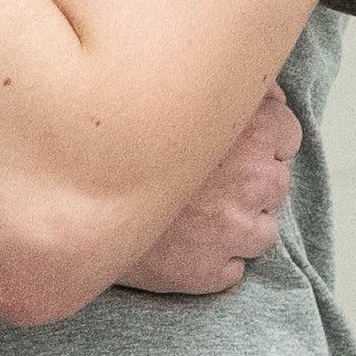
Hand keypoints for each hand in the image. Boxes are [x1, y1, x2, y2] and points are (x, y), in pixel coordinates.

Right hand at [114, 90, 306, 296]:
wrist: (68, 197)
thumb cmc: (121, 137)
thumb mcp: (180, 92)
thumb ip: (234, 85)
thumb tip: (270, 90)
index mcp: (251, 130)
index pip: (287, 135)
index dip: (260, 142)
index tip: (230, 150)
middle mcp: (251, 180)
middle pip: (277, 185)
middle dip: (248, 186)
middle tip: (203, 183)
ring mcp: (233, 230)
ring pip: (261, 233)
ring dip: (235, 227)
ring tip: (192, 217)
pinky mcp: (209, 271)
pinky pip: (231, 271)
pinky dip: (211, 262)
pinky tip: (180, 245)